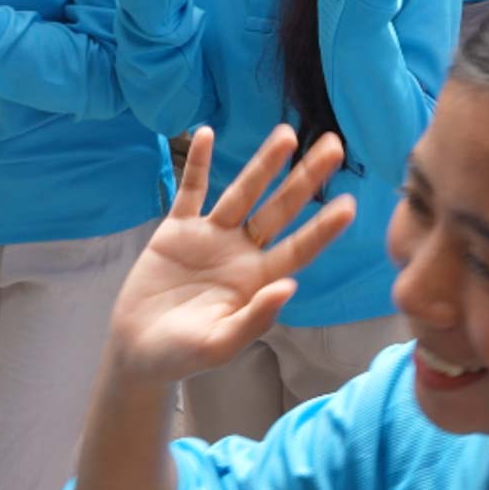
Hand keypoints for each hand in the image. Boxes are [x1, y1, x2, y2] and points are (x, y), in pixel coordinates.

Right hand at [104, 125, 356, 382]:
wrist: (138, 351)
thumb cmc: (182, 356)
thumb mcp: (219, 346)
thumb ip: (254, 320)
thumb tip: (291, 287)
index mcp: (257, 280)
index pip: (298, 248)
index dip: (322, 228)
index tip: (350, 205)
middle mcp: (240, 252)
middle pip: (279, 208)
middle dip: (305, 178)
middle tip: (334, 146)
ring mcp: (210, 237)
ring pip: (242, 193)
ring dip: (263, 163)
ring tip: (285, 134)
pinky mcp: (176, 230)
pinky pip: (189, 191)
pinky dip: (196, 163)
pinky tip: (205, 133)